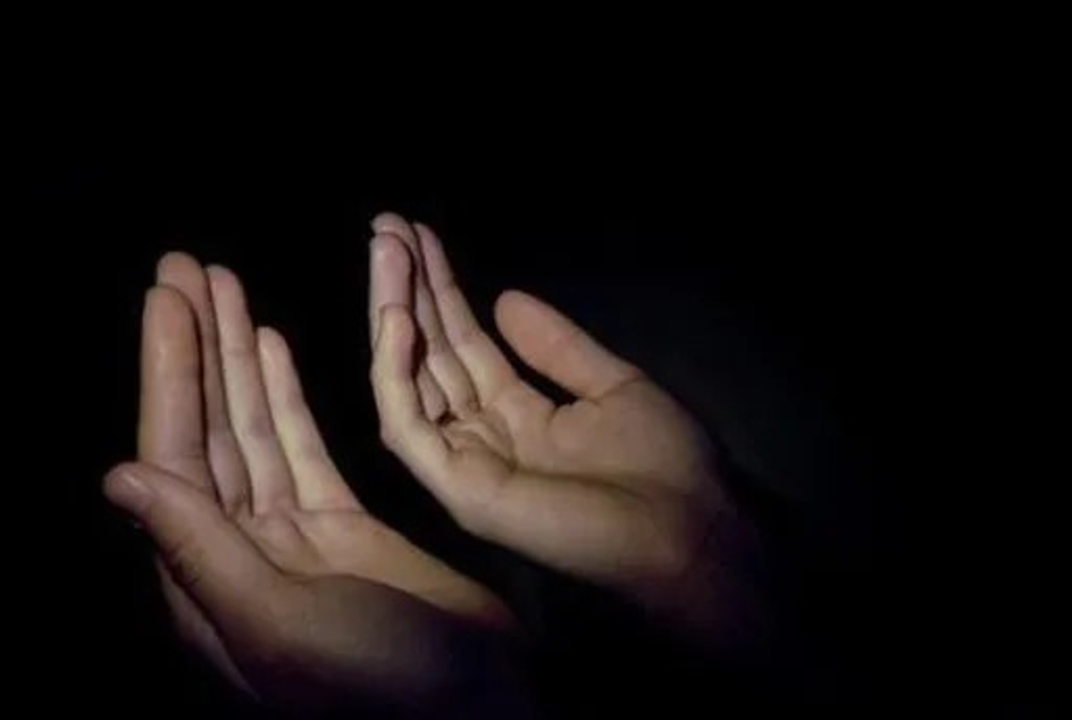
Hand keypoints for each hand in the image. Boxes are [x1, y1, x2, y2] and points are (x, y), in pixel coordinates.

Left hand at [108, 254, 521, 711]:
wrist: (479, 711)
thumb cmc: (382, 686)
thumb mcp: (281, 626)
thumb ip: (202, 552)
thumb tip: (121, 475)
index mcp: (208, 579)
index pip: (175, 455)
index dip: (169, 371)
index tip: (165, 296)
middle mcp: (237, 552)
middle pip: (206, 430)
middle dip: (195, 345)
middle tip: (184, 264)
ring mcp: (291, 538)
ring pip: (252, 430)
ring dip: (235, 356)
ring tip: (222, 283)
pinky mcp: (344, 529)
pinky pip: (302, 449)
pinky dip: (284, 396)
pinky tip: (273, 345)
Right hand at [368, 214, 758, 644]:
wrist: (687, 528)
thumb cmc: (662, 467)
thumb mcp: (612, 385)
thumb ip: (556, 347)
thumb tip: (504, 297)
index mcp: (519, 415)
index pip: (464, 344)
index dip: (441, 290)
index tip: (418, 233)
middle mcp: (483, 437)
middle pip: (429, 355)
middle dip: (406, 290)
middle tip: (384, 226)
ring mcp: (465, 464)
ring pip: (408, 381)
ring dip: (392, 314)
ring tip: (386, 250)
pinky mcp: (459, 489)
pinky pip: (409, 427)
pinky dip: (395, 373)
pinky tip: (398, 319)